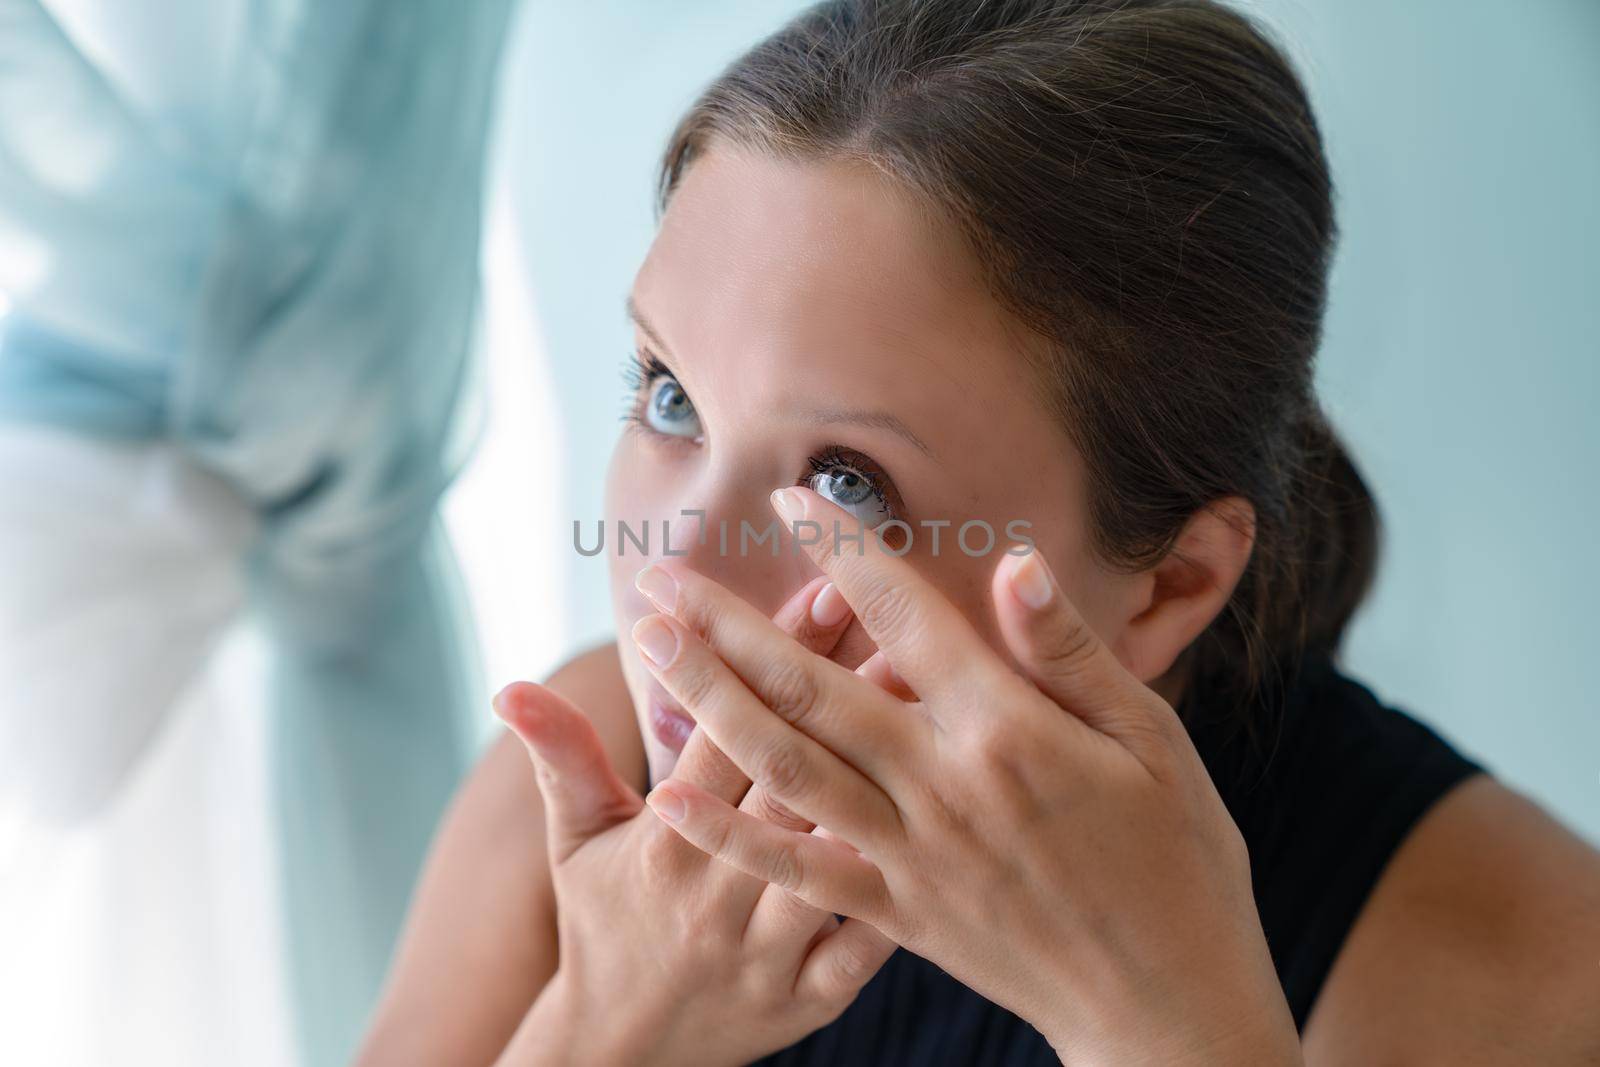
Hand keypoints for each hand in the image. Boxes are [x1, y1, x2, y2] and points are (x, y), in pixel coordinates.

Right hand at [492, 575, 893, 1066]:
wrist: (623, 1053)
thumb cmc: (605, 924)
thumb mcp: (576, 840)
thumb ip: (561, 757)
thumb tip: (508, 688)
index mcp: (666, 838)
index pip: (724, 728)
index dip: (769, 657)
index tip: (820, 586)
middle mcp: (718, 889)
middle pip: (788, 776)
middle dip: (843, 694)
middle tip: (897, 621)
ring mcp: (767, 947)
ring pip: (831, 855)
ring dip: (881, 783)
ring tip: (935, 714)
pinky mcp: (810, 998)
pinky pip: (865, 948)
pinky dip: (902, 896)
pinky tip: (947, 840)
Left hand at [629, 486, 1301, 1065]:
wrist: (1164, 1002)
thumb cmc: (1177, 860)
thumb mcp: (1152, 742)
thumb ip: (1070, 653)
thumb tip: (1011, 563)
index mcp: (1010, 732)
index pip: (906, 617)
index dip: (843, 551)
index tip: (790, 498)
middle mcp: (944, 788)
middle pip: (812, 691)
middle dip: (728, 626)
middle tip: (659, 576)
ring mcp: (911, 855)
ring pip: (787, 767)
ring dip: (711, 701)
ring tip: (652, 647)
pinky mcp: (896, 913)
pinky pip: (797, 869)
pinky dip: (730, 832)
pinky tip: (670, 795)